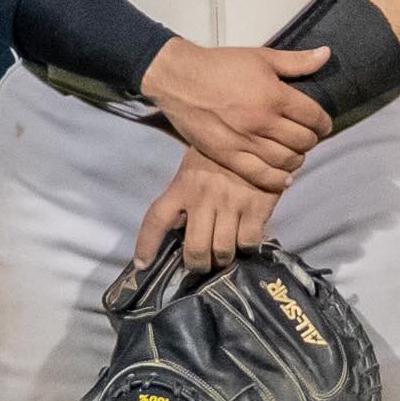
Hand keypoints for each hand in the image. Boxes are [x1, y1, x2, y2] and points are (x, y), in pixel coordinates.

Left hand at [132, 151, 281, 270]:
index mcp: (182, 185)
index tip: (142, 265)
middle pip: (194, 248)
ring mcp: (231, 202)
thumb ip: (184, 198)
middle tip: (202, 264)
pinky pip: (248, 241)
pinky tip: (246, 240)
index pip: (156, 219)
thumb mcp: (192, 170)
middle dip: (197, 264)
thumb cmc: (219, 157)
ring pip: (222, 250)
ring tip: (225, 254)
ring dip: (223, 259)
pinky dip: (247, 247)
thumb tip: (179, 233)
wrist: (256, 135)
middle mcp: (203, 196)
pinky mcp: (257, 205)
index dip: (146, 246)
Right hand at [141, 37, 326, 187]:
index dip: (323, 122)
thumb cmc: (220, 65)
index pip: (314, 116)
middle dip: (311, 140)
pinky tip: (285, 177)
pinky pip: (260, 175)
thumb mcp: (261, 57)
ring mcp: (245, 141)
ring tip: (296, 153)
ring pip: (285, 160)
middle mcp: (263, 121)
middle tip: (308, 137)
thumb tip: (326, 55)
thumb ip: (296, 61)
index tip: (322, 123)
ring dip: (297, 159)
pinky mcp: (227, 155)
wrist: (179, 79)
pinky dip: (277, 179)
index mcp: (274, 95)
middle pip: (303, 141)